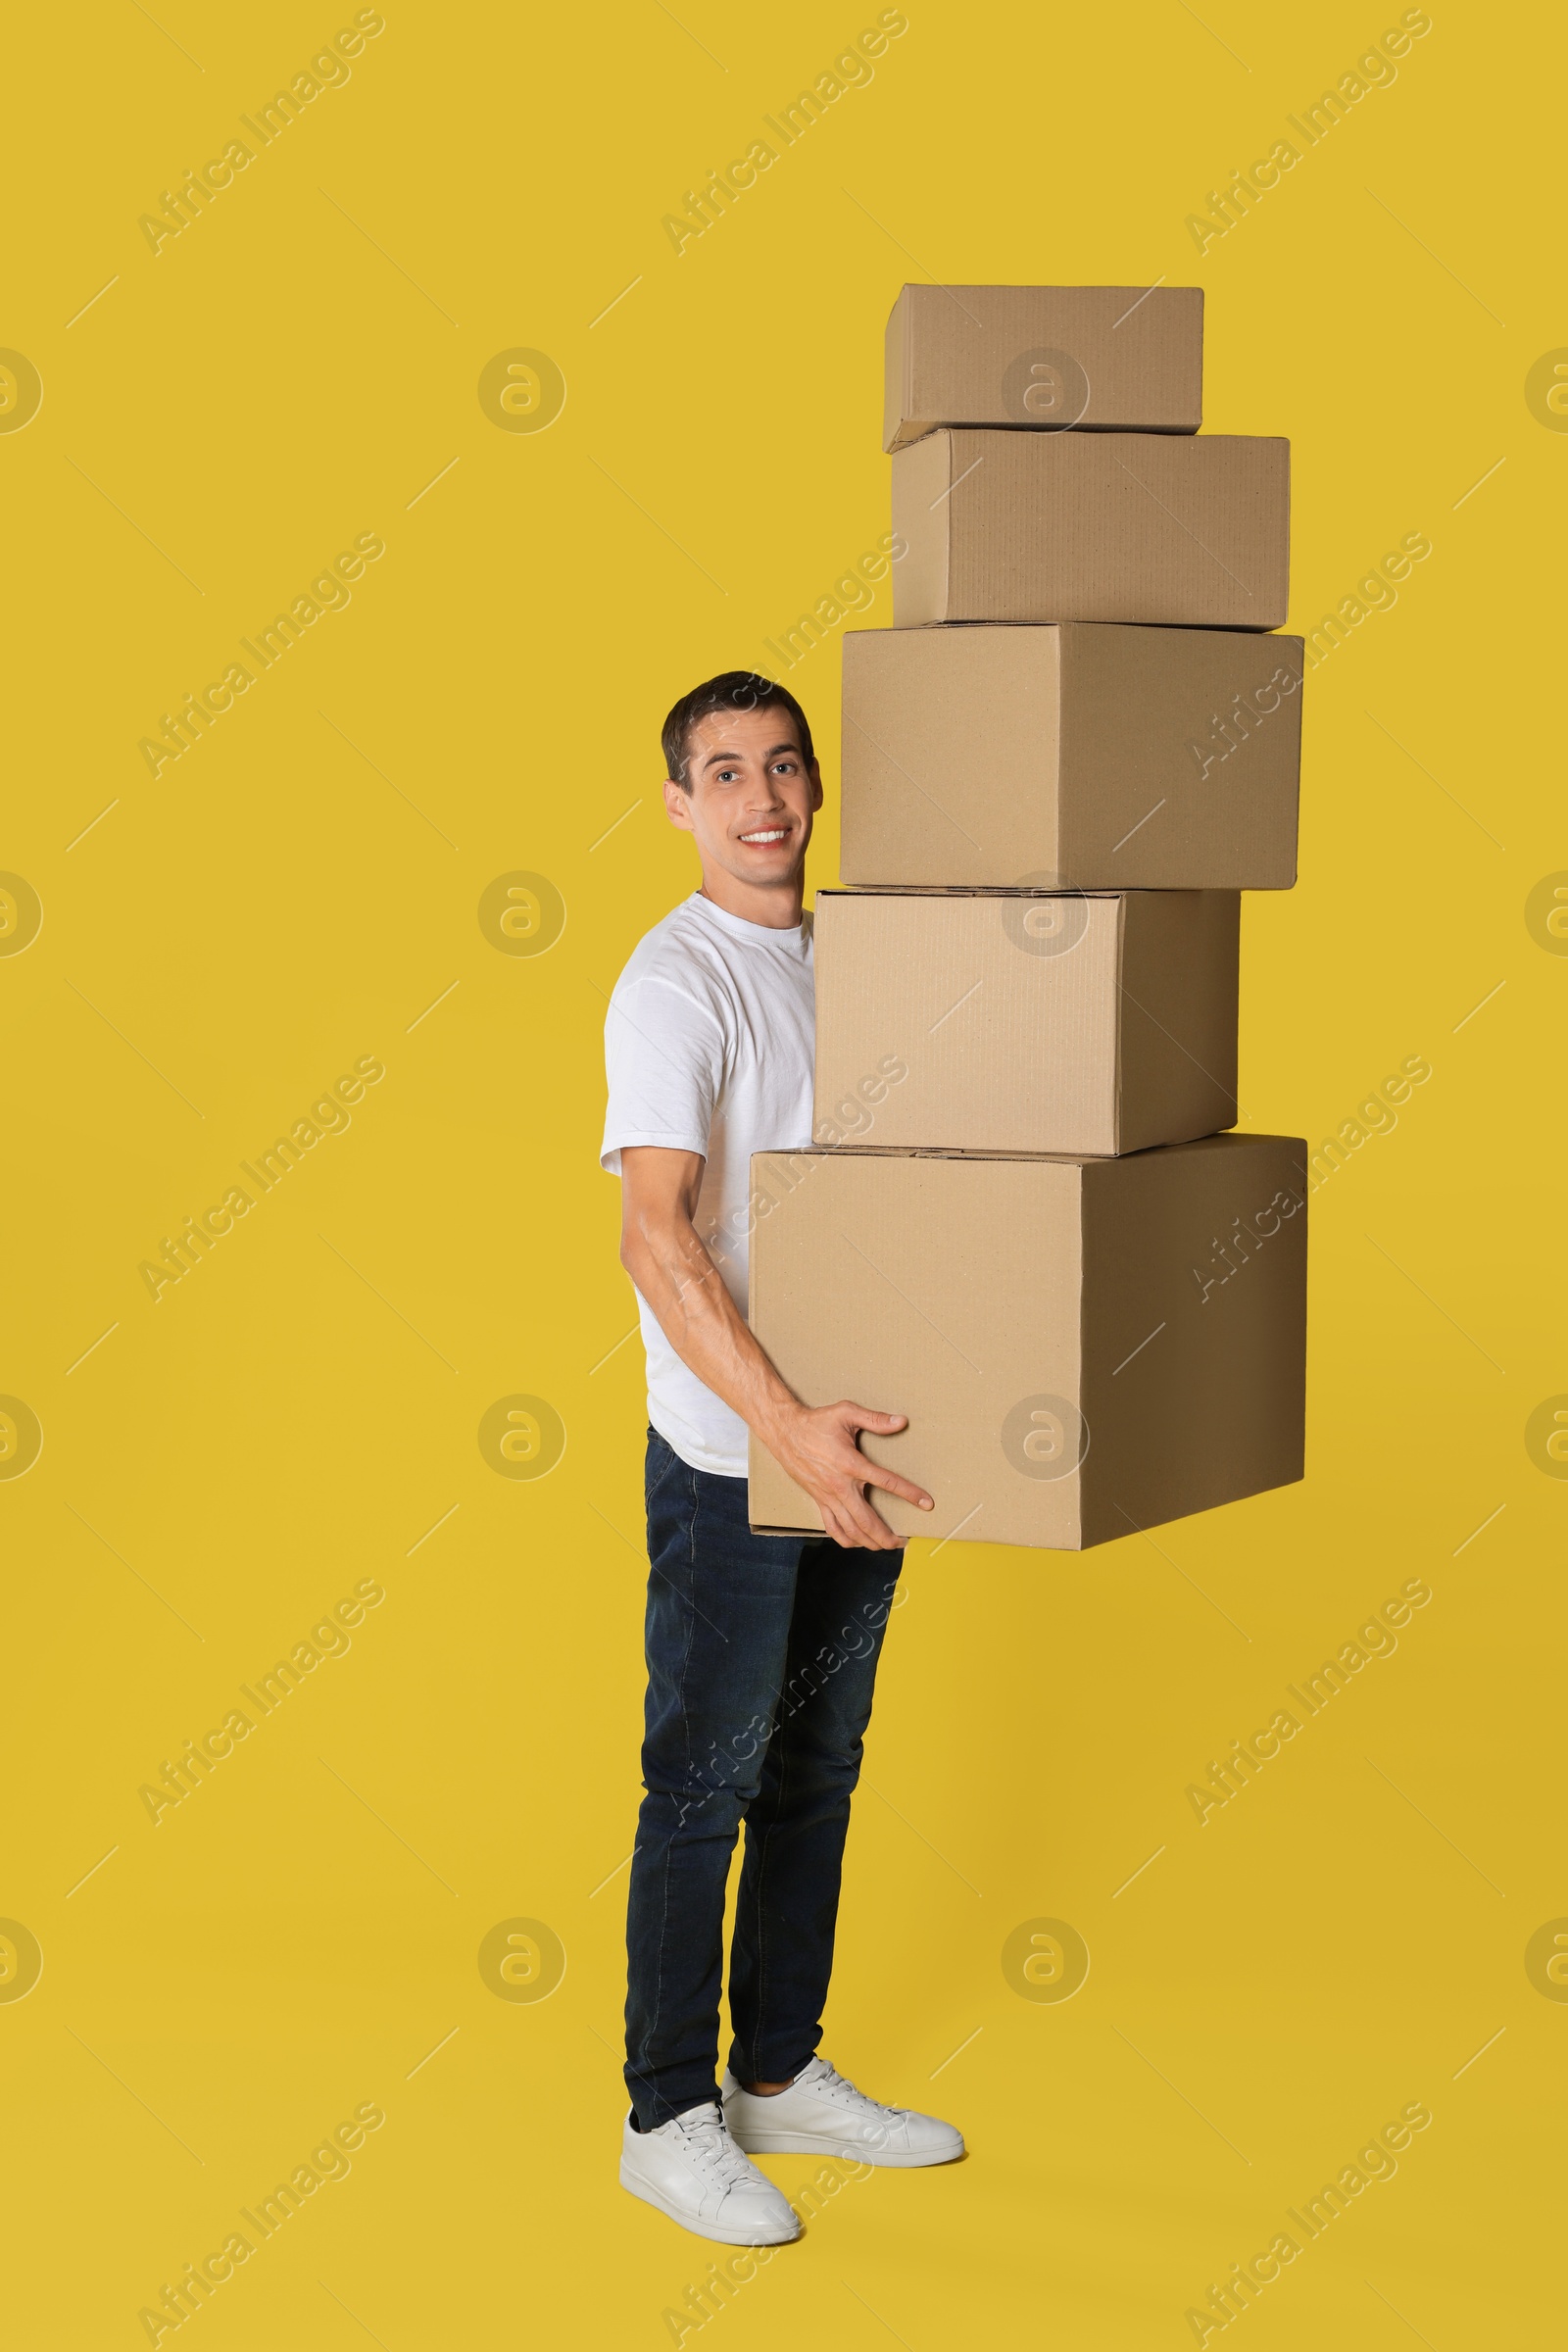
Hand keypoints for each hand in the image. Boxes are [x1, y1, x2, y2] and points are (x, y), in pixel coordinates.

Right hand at [763, 1400, 933, 1550]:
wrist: (785, 1433)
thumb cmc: (817, 1422)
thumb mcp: (846, 1413)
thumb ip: (875, 1419)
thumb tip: (901, 1421)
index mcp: (851, 1464)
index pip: (887, 1483)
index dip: (910, 1494)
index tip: (926, 1503)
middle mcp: (840, 1486)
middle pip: (867, 1521)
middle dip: (887, 1536)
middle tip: (902, 1541)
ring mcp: (828, 1496)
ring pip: (850, 1529)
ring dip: (869, 1542)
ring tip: (884, 1546)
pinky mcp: (818, 1501)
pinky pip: (832, 1527)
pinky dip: (846, 1539)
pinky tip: (857, 1542)